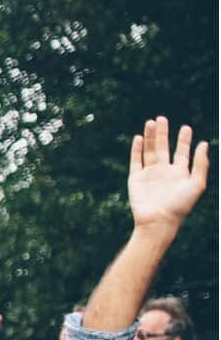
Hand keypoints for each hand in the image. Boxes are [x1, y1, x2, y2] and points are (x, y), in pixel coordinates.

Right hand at [129, 116, 210, 235]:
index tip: (186, 128)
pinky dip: (137, 149)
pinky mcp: (136, 179)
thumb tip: (204, 144)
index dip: (184, 140)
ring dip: (151, 137)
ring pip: (150, 151)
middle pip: (163, 148)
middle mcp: (164, 172)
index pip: (182, 152)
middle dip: (163, 133)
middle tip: (162, 118)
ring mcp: (149, 175)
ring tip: (151, 122)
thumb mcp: (198, 183)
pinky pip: (136, 161)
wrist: (158, 220)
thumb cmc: (180, 205)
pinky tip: (140, 138)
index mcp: (180, 173)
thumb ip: (201, 163)